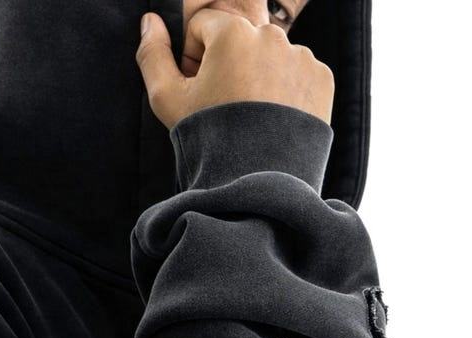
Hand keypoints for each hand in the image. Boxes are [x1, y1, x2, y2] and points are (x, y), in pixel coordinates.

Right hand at [136, 9, 333, 128]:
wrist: (257, 181)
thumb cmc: (208, 138)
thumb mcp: (167, 99)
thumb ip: (152, 55)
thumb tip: (149, 22)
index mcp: (232, 33)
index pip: (204, 25)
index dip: (194, 57)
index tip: (199, 88)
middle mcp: (272, 35)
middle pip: (240, 39)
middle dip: (229, 64)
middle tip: (225, 107)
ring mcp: (301, 57)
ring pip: (271, 56)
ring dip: (259, 76)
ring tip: (253, 117)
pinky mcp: (322, 79)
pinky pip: (298, 75)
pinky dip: (286, 92)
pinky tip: (275, 120)